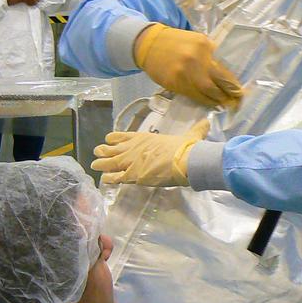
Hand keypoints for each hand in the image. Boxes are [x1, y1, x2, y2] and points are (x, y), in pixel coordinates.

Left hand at [91, 120, 209, 186]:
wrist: (185, 160)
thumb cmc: (186, 148)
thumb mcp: (191, 135)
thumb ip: (197, 129)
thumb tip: (207, 122)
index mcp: (145, 137)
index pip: (124, 136)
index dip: (115, 138)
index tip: (109, 138)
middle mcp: (134, 148)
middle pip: (113, 148)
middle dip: (104, 150)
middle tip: (97, 151)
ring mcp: (131, 161)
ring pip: (110, 162)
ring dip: (101, 163)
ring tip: (94, 165)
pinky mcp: (132, 176)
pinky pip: (115, 177)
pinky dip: (108, 178)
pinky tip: (103, 180)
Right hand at [133, 23, 243, 108]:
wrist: (149, 44)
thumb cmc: (176, 43)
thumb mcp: (196, 41)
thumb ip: (210, 55)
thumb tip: (226, 74)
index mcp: (204, 46)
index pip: (223, 68)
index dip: (233, 83)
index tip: (239, 91)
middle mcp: (196, 59)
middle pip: (218, 82)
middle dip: (228, 94)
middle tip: (234, 101)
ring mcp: (184, 72)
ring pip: (206, 92)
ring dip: (216, 100)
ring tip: (222, 103)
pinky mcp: (174, 83)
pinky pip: (193, 95)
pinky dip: (203, 100)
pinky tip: (209, 102)